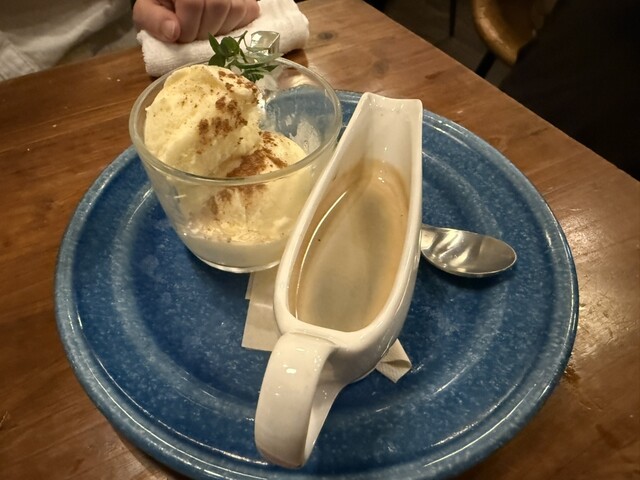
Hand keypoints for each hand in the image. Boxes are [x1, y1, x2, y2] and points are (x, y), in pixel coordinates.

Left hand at [133, 0, 260, 42]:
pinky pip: (250, 11)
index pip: (194, 2)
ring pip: (236, 8)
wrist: (175, 2)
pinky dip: (238, 24)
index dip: (188, 27)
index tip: (179, 37)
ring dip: (221, 29)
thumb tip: (173, 32)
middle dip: (204, 31)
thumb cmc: (161, 5)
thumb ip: (154, 20)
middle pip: (218, 5)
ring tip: (207, 30)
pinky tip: (222, 26)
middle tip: (194, 36)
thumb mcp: (147, 11)